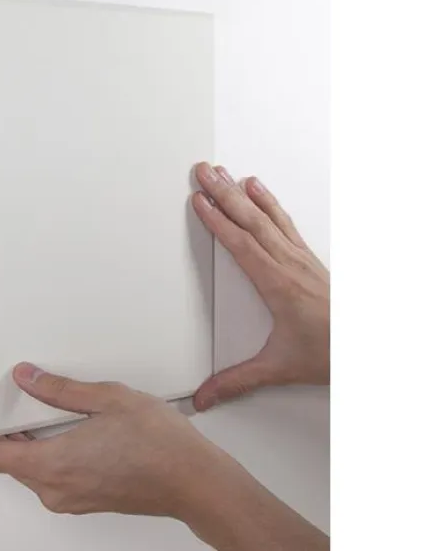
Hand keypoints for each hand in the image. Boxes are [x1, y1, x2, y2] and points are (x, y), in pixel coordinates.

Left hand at [0, 364, 329, 550]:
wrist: (194, 481)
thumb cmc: (159, 443)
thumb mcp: (107, 399)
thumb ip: (61, 389)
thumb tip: (28, 377)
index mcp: (56, 463)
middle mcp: (58, 489)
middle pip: (13, 466)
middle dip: (3, 440)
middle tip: (1, 410)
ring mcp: (74, 499)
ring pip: (33, 473)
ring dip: (26, 450)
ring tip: (33, 416)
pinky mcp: (88, 501)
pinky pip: (53, 479)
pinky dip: (46, 459)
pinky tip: (62, 435)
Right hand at [191, 162, 329, 410]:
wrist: (367, 348)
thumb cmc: (329, 351)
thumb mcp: (278, 368)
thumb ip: (236, 381)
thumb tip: (206, 394)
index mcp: (276, 284)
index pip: (240, 244)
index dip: (217, 221)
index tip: (199, 200)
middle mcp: (287, 264)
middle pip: (250, 220)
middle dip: (223, 193)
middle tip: (204, 171)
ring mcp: (298, 257)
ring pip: (265, 216)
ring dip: (242, 192)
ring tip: (224, 172)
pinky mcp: (305, 257)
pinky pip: (283, 221)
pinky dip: (268, 201)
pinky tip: (259, 189)